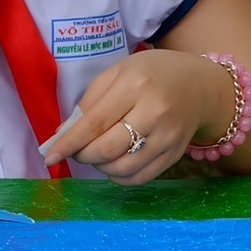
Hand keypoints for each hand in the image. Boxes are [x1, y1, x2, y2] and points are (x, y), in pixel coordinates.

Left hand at [40, 50, 231, 184]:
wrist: (200, 86)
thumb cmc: (152, 74)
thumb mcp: (118, 73)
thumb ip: (89, 102)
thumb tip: (63, 134)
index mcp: (135, 85)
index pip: (94, 123)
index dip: (69, 142)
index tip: (50, 155)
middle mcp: (154, 113)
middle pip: (107, 149)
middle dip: (83, 155)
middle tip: (76, 151)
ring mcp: (168, 137)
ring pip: (122, 168)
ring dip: (99, 167)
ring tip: (96, 154)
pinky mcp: (175, 155)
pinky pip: (140, 178)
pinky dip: (119, 177)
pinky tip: (114, 163)